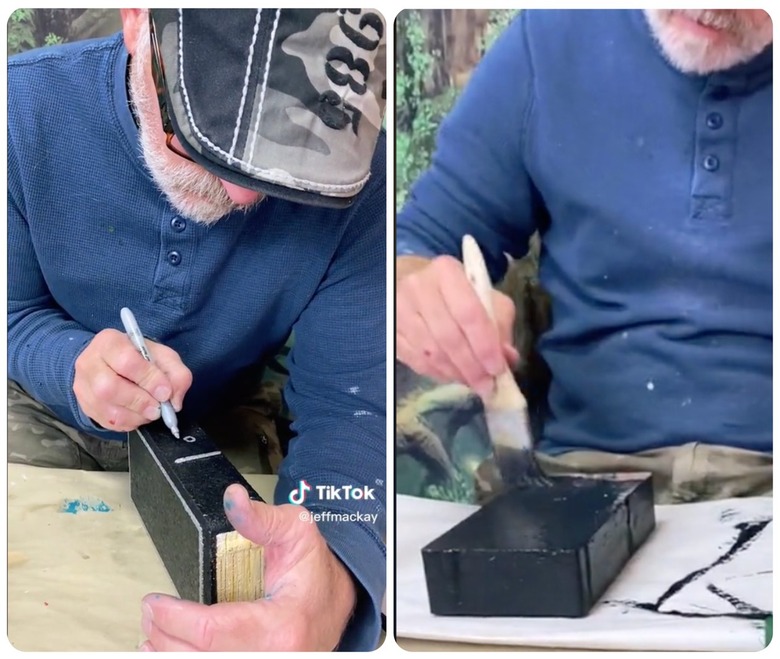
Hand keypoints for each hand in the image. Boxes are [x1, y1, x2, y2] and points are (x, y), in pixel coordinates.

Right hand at [73, 329, 191, 431]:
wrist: (112, 364)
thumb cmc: (140, 358)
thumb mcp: (163, 357)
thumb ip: (177, 374)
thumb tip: (174, 401)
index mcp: (109, 342)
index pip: (126, 361)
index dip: (149, 379)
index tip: (165, 392)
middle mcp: (89, 362)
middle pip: (110, 388)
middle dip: (140, 401)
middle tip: (158, 407)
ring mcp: (83, 386)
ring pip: (107, 408)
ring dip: (136, 415)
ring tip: (151, 412)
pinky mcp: (85, 405)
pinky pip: (107, 421)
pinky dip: (129, 422)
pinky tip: (138, 415)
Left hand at [139, 484, 357, 650]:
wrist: (337, 602)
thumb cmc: (315, 570)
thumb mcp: (296, 531)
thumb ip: (262, 518)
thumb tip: (232, 499)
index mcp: (282, 625)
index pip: (213, 632)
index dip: (175, 619)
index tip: (154, 602)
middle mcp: (275, 657)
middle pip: (202, 658)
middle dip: (165, 636)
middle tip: (148, 613)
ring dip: (170, 654)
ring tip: (151, 634)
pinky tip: (169, 651)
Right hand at [396, 255, 518, 396]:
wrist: (413, 283)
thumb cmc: (457, 291)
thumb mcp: (485, 298)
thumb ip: (500, 325)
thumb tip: (508, 358)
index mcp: (447, 272)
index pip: (468, 313)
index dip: (484, 345)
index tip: (497, 368)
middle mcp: (418, 288)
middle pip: (448, 337)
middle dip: (471, 367)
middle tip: (486, 386)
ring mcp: (399, 310)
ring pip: (430, 352)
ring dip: (455, 373)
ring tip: (472, 383)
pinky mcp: (390, 330)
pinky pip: (415, 360)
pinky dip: (437, 374)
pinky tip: (452, 377)